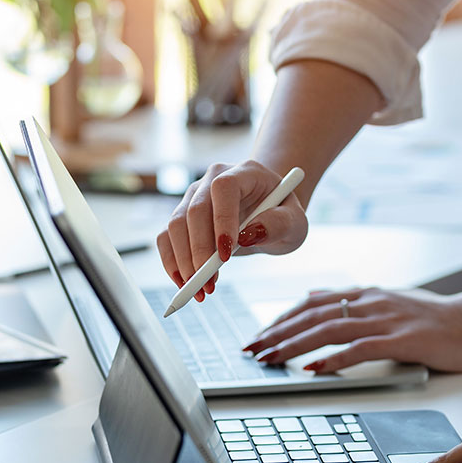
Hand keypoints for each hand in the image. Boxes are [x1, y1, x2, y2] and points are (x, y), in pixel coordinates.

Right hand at [156, 161, 307, 299]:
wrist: (269, 211)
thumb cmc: (283, 214)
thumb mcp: (295, 222)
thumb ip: (278, 224)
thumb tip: (248, 234)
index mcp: (245, 172)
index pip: (224, 188)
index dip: (222, 220)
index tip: (226, 256)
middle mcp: (214, 179)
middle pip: (194, 210)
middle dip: (199, 252)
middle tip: (209, 284)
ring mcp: (194, 196)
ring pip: (175, 225)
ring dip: (184, 262)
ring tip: (202, 290)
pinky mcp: (183, 216)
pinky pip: (166, 237)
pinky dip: (172, 262)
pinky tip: (185, 283)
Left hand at [244, 287, 461, 372]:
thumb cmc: (435, 319)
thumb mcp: (388, 304)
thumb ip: (354, 304)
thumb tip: (318, 300)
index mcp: (366, 294)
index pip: (313, 303)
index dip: (282, 318)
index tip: (260, 334)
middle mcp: (371, 302)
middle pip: (313, 315)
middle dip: (277, 332)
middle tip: (252, 349)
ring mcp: (385, 320)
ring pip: (329, 329)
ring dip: (294, 345)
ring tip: (270, 359)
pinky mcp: (402, 340)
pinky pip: (360, 348)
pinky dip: (333, 359)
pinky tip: (313, 368)